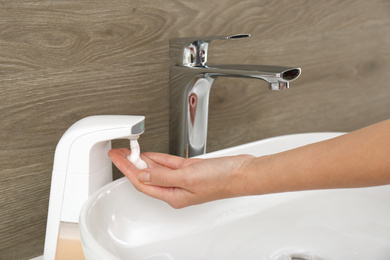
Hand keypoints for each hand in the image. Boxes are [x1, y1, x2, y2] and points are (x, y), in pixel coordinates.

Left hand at [108, 149, 254, 207]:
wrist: (242, 173)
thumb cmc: (222, 180)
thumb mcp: (189, 177)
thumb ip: (164, 177)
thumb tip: (143, 175)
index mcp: (173, 196)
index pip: (143, 183)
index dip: (127, 170)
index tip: (117, 158)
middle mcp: (176, 189)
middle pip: (147, 176)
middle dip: (130, 164)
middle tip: (118, 153)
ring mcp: (183, 179)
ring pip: (157, 169)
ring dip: (142, 161)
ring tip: (129, 152)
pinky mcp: (190, 170)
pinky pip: (168, 164)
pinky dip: (158, 158)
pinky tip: (149, 154)